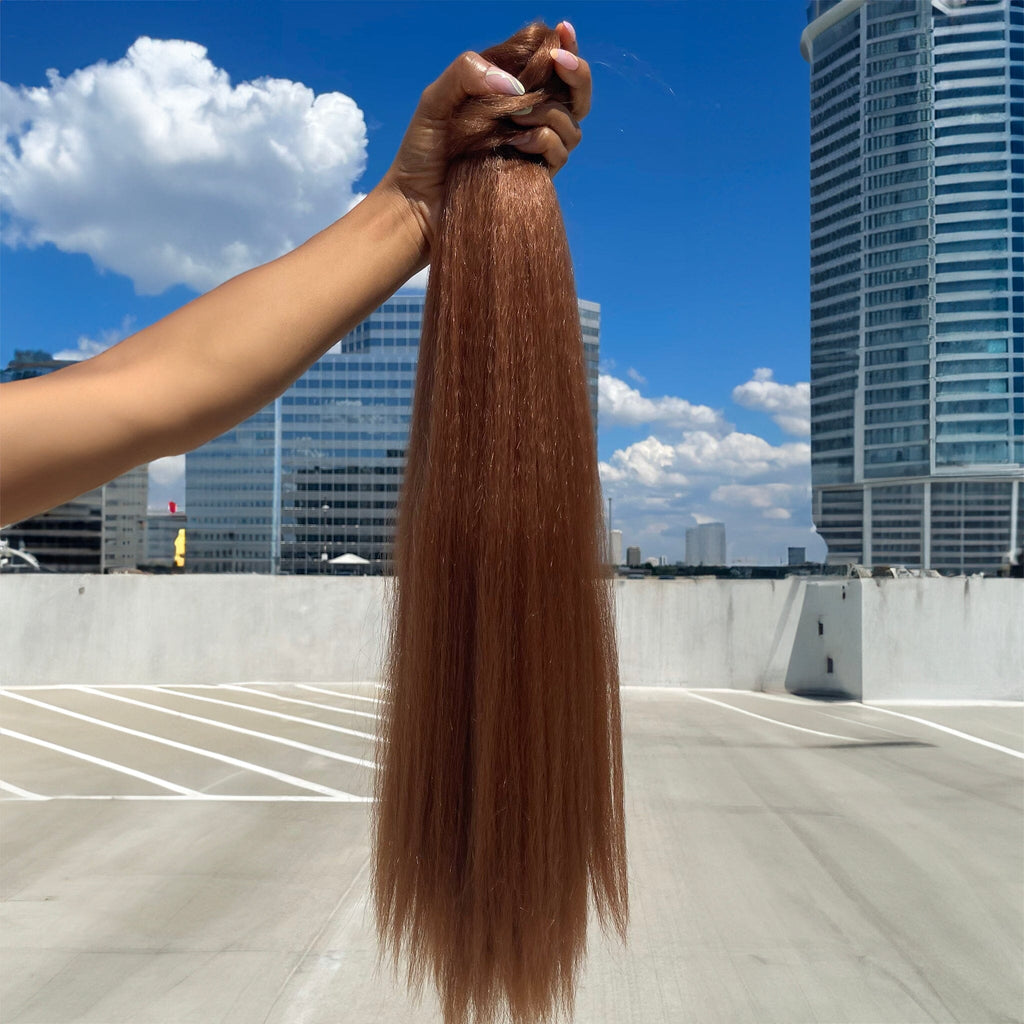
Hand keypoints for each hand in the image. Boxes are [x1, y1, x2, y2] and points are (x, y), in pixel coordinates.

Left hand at [379, 21, 590, 252]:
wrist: (417, 203)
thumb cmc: (422, 151)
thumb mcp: (436, 98)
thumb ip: (468, 71)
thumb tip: (517, 86)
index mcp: (506, 94)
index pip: (547, 66)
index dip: (564, 48)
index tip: (564, 30)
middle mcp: (525, 119)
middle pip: (575, 95)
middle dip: (576, 74)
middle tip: (559, 62)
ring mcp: (532, 150)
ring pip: (571, 124)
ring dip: (551, 110)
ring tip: (516, 116)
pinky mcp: (533, 177)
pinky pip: (559, 153)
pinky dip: (545, 140)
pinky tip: (518, 141)